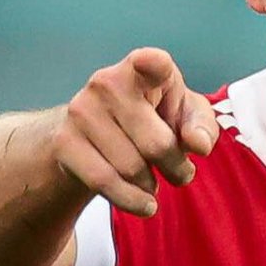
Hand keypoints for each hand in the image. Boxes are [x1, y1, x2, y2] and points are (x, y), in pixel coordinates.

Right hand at [54, 47, 218, 215]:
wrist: (90, 136)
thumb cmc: (150, 119)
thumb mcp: (183, 117)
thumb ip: (201, 127)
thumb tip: (199, 145)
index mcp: (142, 71)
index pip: (151, 63)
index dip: (152, 63)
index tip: (149, 61)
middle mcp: (107, 82)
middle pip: (156, 144)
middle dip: (176, 167)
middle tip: (181, 173)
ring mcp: (81, 110)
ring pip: (132, 168)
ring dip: (151, 185)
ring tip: (154, 182)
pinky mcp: (64, 141)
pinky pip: (105, 181)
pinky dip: (130, 200)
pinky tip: (144, 204)